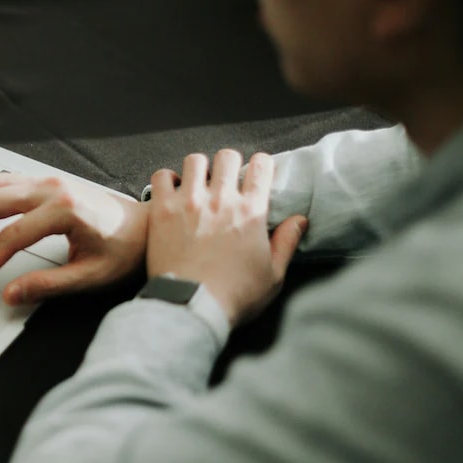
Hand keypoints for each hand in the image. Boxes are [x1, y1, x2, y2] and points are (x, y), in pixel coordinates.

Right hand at [0, 174, 147, 304]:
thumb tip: (11, 295)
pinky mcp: (45, 180)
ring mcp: (47, 179)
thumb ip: (48, 286)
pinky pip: (3, 183)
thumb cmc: (124, 249)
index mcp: (65, 210)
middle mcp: (52, 187)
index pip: (9, 238)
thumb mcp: (90, 275)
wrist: (145, 226)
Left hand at [145, 151, 307, 325]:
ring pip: (195, 160)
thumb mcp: (273, 275)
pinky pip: (162, 176)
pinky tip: (172, 191)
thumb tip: (300, 220)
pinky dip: (168, 179)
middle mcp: (220, 199)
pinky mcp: (162, 210)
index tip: (258, 172)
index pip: (261, 166)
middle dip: (229, 163)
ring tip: (198, 182)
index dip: (261, 164)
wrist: (191, 306)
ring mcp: (189, 202)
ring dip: (199, 168)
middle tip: (226, 178)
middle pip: (227, 156)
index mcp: (251, 211)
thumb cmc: (234, 296)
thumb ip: (287, 242)